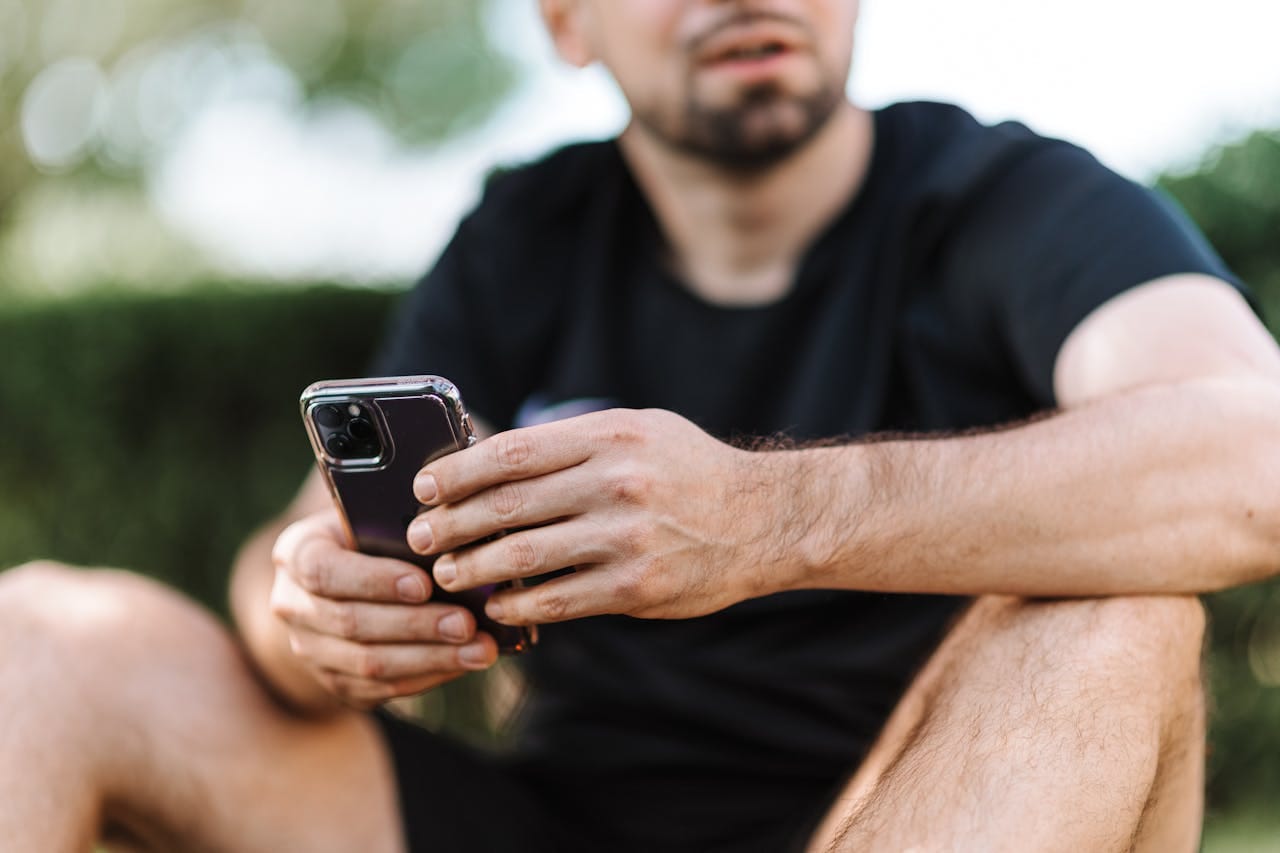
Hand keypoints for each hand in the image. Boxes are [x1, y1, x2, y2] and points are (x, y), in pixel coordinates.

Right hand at [268, 511, 497, 709]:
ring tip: (479, 650)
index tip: (424, 585)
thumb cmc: (367, 536)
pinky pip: (381, 689)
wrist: (337, 581)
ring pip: (368, 664)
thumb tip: (453, 540)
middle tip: (467, 623)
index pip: (324, 571)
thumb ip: (396, 526)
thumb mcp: (369, 517)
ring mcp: (309, 650)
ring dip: (430, 658)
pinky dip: (428, 677)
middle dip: (415, 625)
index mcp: (296, 554)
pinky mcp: (334, 681)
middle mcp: (292, 605)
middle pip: (351, 623)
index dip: (374, 581)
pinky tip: (463, 663)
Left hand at [407, 409, 802, 625]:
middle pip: (505, 505)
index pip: (510, 453)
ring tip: (445, 574)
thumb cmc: (689, 469)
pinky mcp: (636, 585)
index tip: (424, 486)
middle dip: (449, 524)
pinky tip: (496, 604)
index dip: (456, 471)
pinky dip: (517, 603)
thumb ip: (574, 442)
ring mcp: (625, 537)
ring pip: (522, 556)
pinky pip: (558, 598)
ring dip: (471, 568)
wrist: (764, 519)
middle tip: (418, 537)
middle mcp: (614, 483)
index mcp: (608, 436)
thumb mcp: (639, 430)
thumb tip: (493, 457)